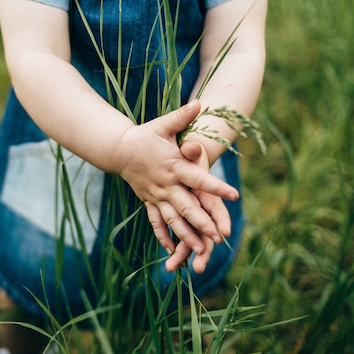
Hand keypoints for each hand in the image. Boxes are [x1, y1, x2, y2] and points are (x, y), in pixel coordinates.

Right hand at [113, 100, 237, 266]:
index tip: (234, 194)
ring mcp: (156, 196)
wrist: (119, 149)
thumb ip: (182, 117)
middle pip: (186, 208)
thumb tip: (198, 102)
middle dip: (203, 224)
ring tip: (201, 251)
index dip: (216, 186)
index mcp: (174, 167)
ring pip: (173, 220)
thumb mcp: (163, 125)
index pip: (198, 178)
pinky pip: (156, 222)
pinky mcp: (149, 202)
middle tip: (219, 237)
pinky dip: (163, 236)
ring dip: (186, 236)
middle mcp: (166, 185)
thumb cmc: (146, 136)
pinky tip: (171, 251)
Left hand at [164, 139, 231, 272]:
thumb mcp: (189, 148)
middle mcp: (202, 207)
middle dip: (202, 250)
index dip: (220, 220)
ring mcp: (193, 214)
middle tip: (197, 268)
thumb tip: (192, 146)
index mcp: (206, 193)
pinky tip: (169, 263)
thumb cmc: (188, 151)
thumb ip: (191, 150)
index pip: (216, 209)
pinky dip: (175, 248)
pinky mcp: (182, 217)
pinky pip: (179, 236)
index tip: (223, 233)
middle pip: (205, 232)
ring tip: (171, 269)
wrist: (187, 155)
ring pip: (192, 238)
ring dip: (184, 254)